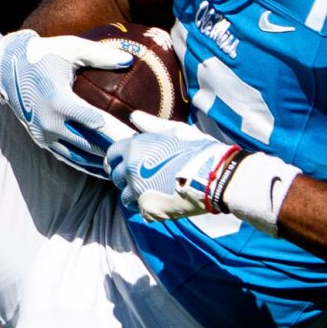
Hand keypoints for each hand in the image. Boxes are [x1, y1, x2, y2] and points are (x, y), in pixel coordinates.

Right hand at [0, 29, 134, 175]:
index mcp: (58, 100)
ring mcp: (43, 134)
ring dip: (102, 163)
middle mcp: (49, 121)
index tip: (138, 138)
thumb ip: (100, 55)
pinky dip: (86, 164)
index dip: (118, 133)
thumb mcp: (71, 48)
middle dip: (116, 151)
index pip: (96, 123)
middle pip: (90, 144)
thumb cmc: (45, 54)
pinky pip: (67, 157)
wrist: (8, 67)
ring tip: (127, 166)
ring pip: (79, 156)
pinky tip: (104, 168)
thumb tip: (129, 60)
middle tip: (140, 156)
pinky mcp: (40, 140)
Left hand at [106, 109, 243, 221]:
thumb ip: (150, 125)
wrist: (214, 175)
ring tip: (151, 191)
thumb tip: (134, 116)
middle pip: (116, 177)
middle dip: (125, 177)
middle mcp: (131, 170)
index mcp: (134, 148)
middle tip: (140, 177)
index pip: (112, 155)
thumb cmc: (197, 148)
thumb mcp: (174, 130)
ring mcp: (138, 191)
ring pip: (125, 197)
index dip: (117, 159)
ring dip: (134, 195)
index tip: (122, 163)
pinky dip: (147, 208)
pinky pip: (140, 211)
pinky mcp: (148, 209)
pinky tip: (160, 202)